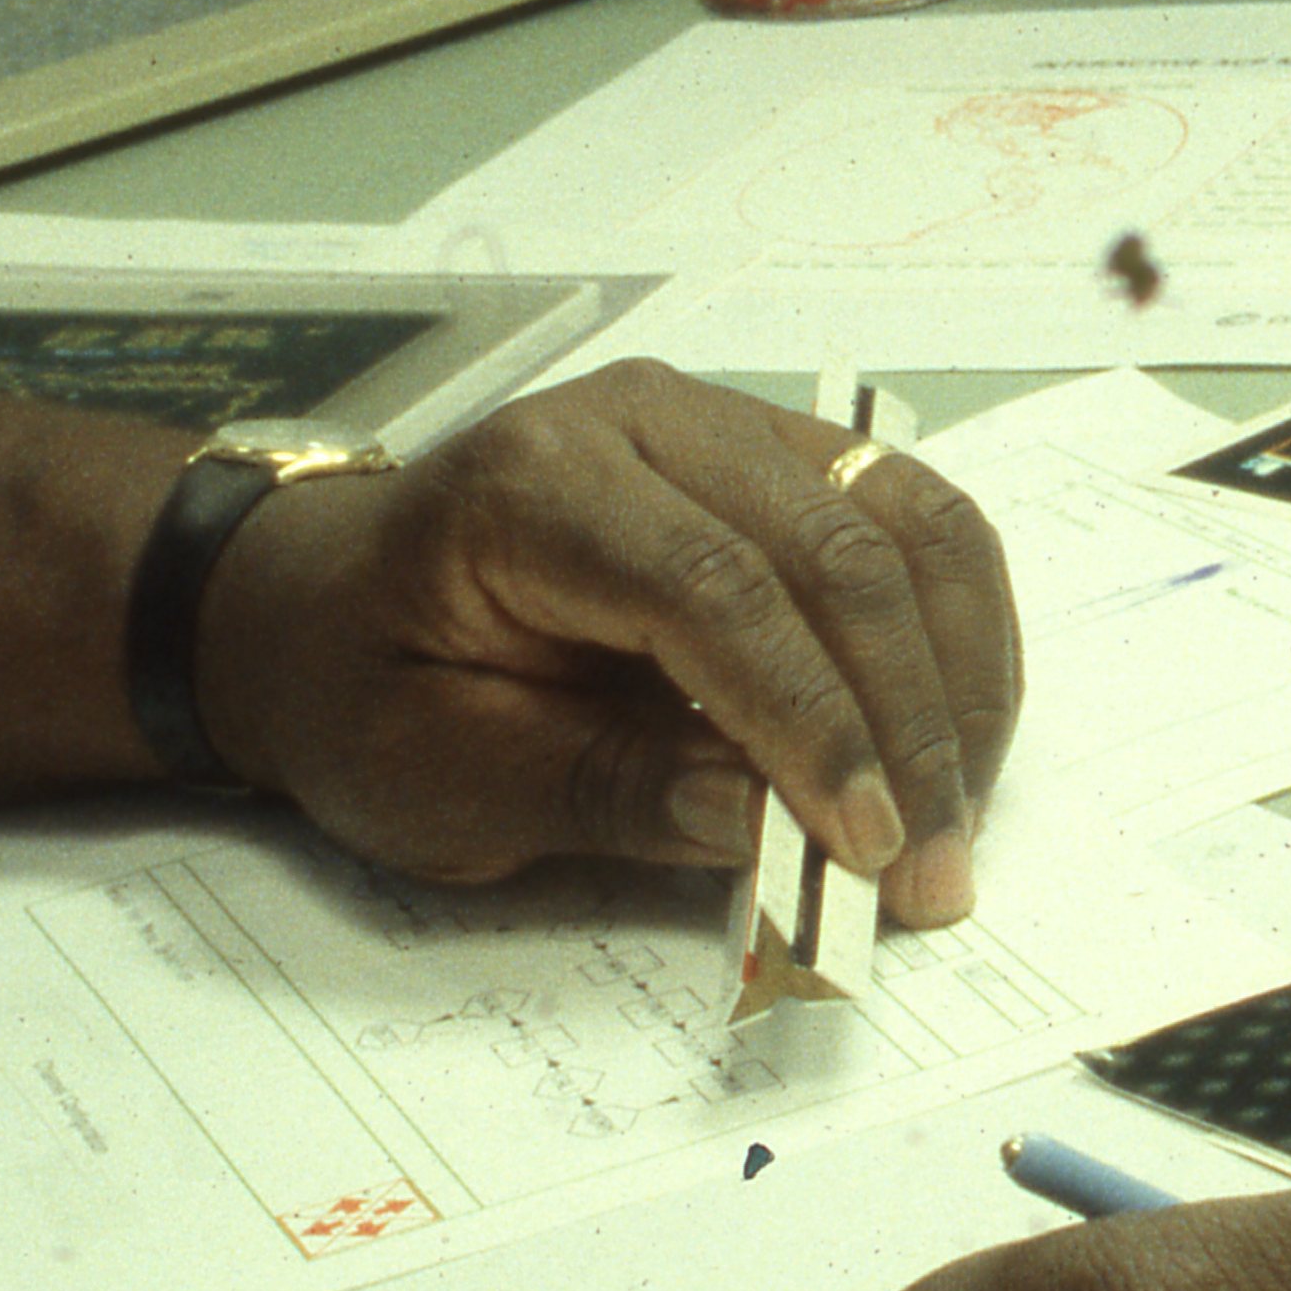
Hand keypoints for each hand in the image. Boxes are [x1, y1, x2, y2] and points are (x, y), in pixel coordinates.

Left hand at [184, 356, 1022, 909]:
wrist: (333, 609)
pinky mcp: (781, 456)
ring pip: (903, 523)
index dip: (807, 721)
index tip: (863, 849)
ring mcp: (726, 422)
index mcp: (531, 484)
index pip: (712, 586)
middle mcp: (644, 420)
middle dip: (901, 722)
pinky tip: (956, 741)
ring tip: (956, 820)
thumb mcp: (439, 777)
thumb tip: (762, 819)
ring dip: (952, 680)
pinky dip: (956, 634)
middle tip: (931, 871)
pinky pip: (912, 523)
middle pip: (829, 550)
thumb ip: (595, 790)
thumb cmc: (368, 693)